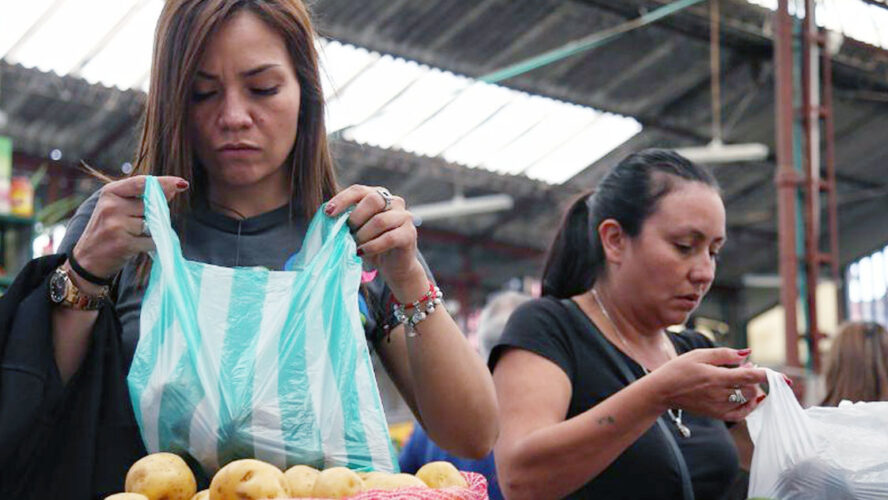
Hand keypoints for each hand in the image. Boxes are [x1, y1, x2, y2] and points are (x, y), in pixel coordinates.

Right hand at [71, 175, 188, 279]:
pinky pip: (152, 241)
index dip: (164, 183)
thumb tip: (173, 188)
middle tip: (137, 224)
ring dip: (151, 232)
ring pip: (153, 224)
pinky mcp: (123, 243)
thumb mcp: (118, 207)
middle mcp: (111, 206)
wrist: (88, 260)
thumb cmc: (108, 230)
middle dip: (153, 215)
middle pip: (151, 206)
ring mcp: (116, 224)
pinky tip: (136, 246)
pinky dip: (151, 245)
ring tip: (132, 236)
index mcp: (110, 192)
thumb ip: (141, 197)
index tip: (181, 184)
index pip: (142, 183)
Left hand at [325, 184, 424, 299]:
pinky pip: (389, 238)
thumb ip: (347, 220)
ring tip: (355, 245)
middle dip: (355, 218)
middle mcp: (394, 202)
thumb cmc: (372, 245)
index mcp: (379, 195)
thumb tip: (328, 216)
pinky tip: (363, 252)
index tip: (328, 213)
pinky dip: (372, 246)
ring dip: (363, 235)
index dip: (342, 199)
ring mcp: (404, 217)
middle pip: (373, 200)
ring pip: (380, 221)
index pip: (359, 190)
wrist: (395, 266)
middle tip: (348, 233)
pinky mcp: (409, 234)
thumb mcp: (357, 229)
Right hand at [649, 348, 778, 421]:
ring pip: (747, 400)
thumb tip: (748, 354)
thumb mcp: (700, 354)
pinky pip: (740, 414)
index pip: (749, 377)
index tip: (783, 377)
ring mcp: (718, 406)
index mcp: (715, 377)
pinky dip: (750, 407)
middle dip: (755, 378)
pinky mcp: (716, 414)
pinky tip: (752, 399)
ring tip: (742, 379)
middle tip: (746, 367)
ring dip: (752, 389)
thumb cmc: (679, 369)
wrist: (663, 391)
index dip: (768, 376)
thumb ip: (725, 354)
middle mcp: (719, 394)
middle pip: (750, 389)